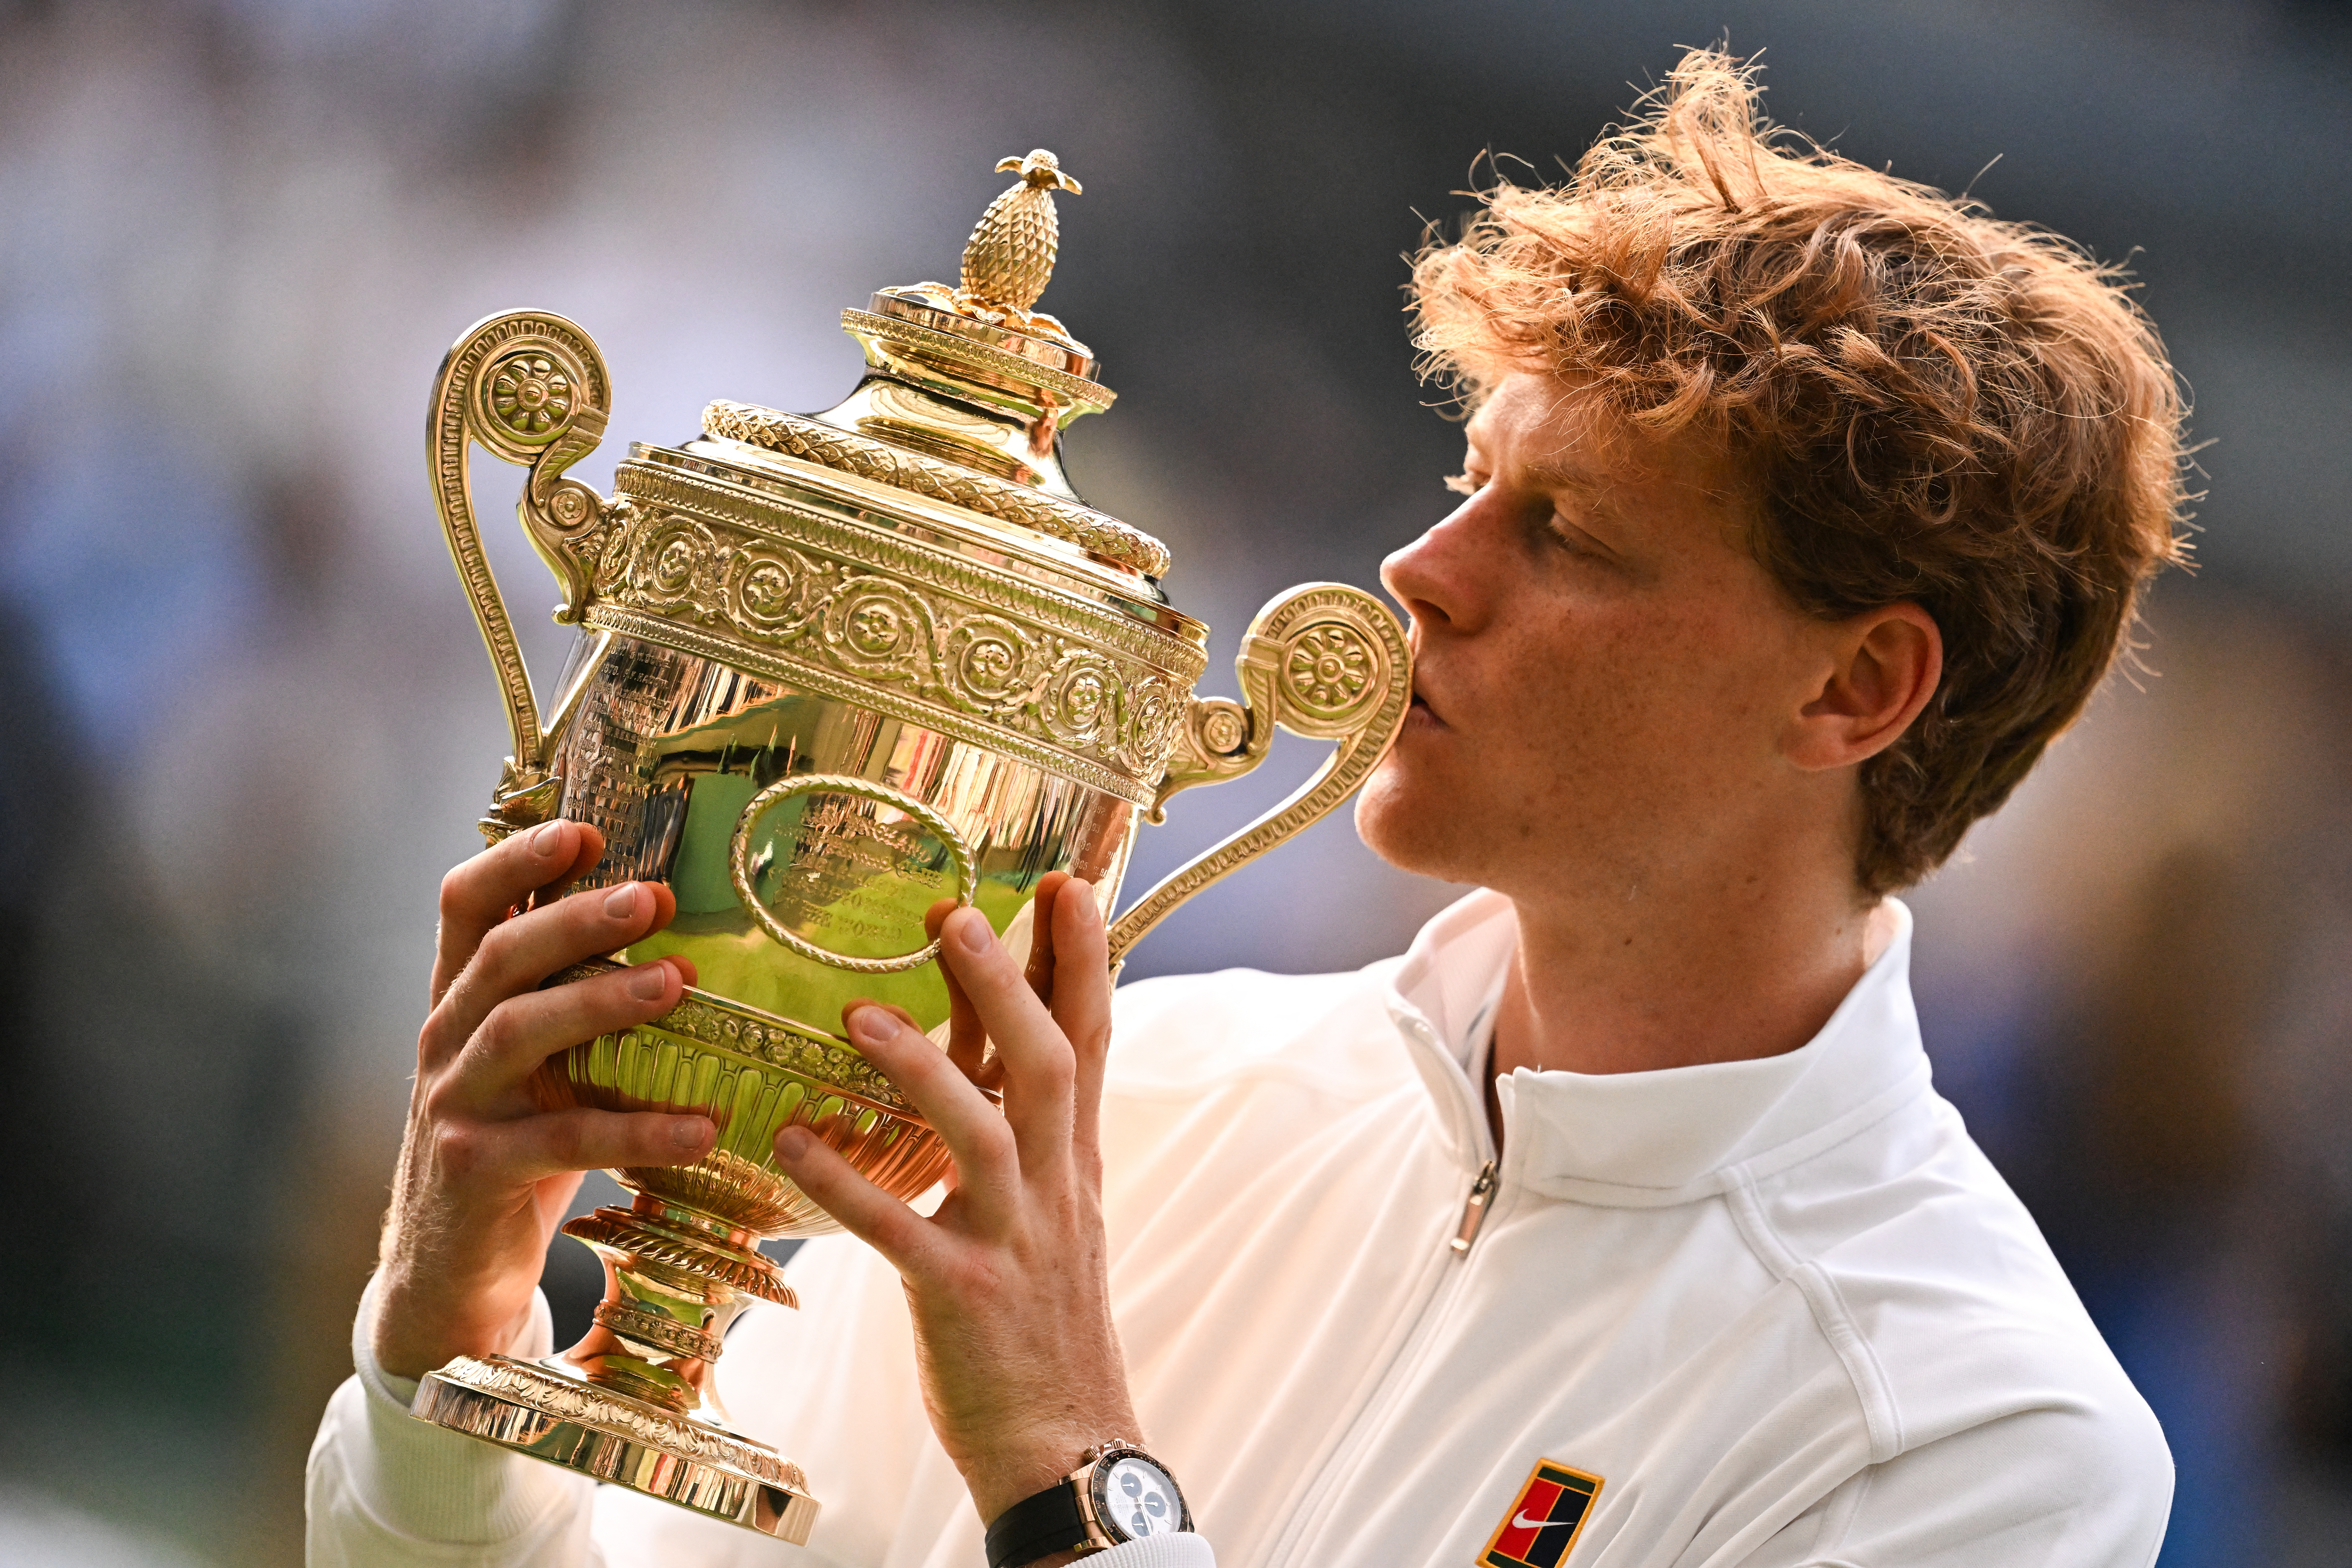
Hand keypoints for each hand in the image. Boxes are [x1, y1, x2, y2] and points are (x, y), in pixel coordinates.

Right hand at [372, 819, 715, 1381]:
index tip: (583, 831)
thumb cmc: (515, 1149)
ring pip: (520, 1031)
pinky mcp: (475, 1170)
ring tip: (676, 986)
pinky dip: (635, 1131)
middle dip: (575, 919)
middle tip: (651, 897)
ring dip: (600, 1001)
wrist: (449, 1276)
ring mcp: (454, 1104)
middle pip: (501, 956)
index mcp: (459, 1003)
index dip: (515, 859)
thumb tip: (683, 953)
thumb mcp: (539, 1069)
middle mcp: (445, 1040)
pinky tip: (700, 1127)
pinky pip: (561, 1140)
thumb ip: (574, 1010)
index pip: (466, 905)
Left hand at [774, 872, 1136, 1528]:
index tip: (1066, 883)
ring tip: (859, 1014)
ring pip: (980, 1134)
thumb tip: (998, 1047)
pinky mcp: (960, 1296)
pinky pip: (897, 1231)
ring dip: (924, 1069)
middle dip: (1009, 984)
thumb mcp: (1055, 1210)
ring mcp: (1011, 1240)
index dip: (1084, 960)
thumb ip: (1027, 1130)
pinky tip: (793, 1142)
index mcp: (1074, 1161)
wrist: (1065, 1441)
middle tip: (960, 913)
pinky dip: (845, 1185)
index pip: (1091, 1039)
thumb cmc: (1045, 1318)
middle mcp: (1054, 1187)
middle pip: (1046, 1063)